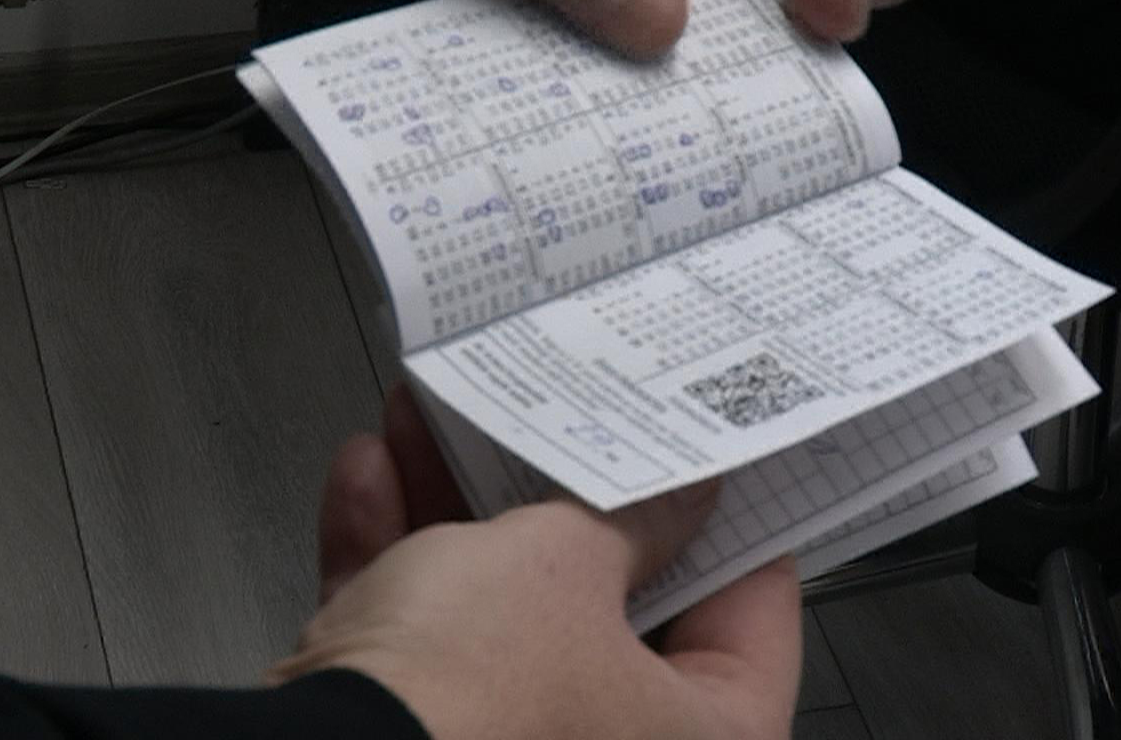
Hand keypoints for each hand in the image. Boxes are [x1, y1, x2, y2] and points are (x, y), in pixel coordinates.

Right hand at [277, 386, 802, 739]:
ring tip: (439, 419)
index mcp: (703, 738)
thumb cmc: (467, 698)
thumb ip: (626, 514)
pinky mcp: (422, 739)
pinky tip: (367, 475)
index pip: (753, 610)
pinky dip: (392, 562)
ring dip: (456, 508)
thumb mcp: (564, 563)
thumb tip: (679, 493)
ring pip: (504, 613)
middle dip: (558, 494)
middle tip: (563, 412)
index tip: (712, 446)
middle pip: (613, 603)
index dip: (730, 514)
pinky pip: (423, 646)